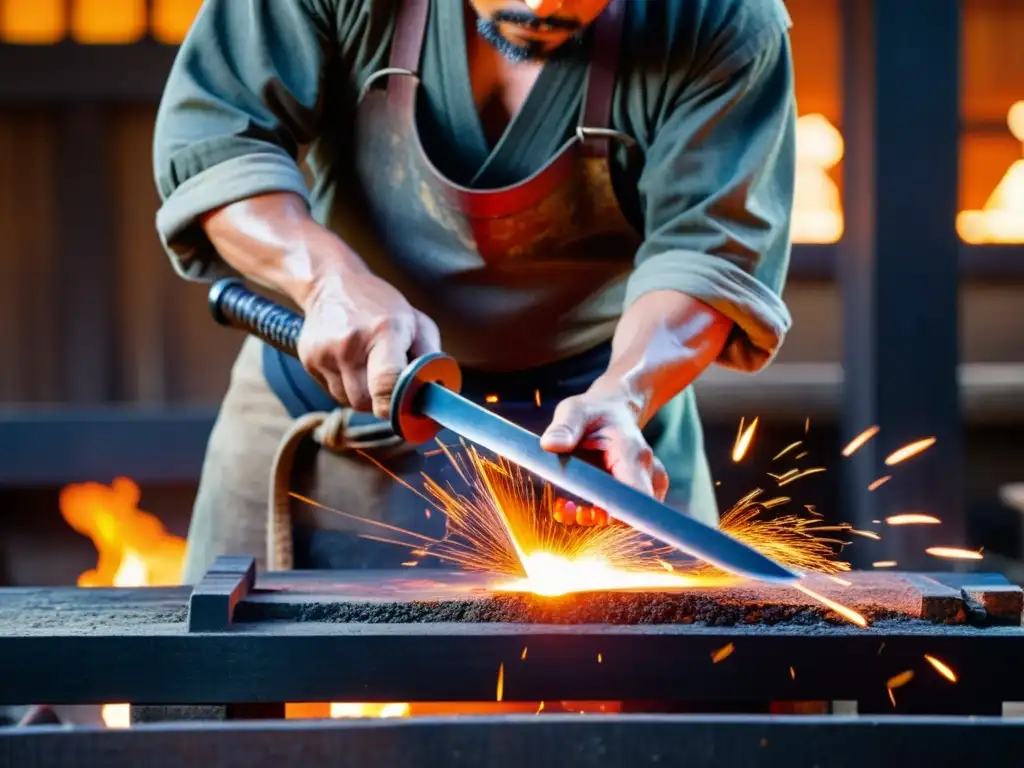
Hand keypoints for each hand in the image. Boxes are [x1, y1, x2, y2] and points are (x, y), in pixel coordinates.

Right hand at [297, 269, 440, 418]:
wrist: (332, 283)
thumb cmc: (381, 306)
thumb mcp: (417, 323)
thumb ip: (431, 359)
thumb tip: (438, 395)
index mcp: (384, 332)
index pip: (387, 385)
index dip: (397, 406)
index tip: (405, 410)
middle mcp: (350, 343)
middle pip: (367, 402)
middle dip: (382, 402)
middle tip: (390, 386)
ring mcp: (325, 353)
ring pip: (349, 402)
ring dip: (364, 396)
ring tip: (369, 369)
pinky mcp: (309, 360)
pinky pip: (333, 393)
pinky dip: (346, 387)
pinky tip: (351, 365)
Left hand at [540, 379, 668, 523]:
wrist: (614, 410)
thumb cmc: (593, 411)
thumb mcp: (574, 410)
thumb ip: (565, 427)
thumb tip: (550, 444)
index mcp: (632, 452)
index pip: (637, 496)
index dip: (615, 514)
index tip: (586, 514)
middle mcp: (648, 472)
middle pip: (632, 514)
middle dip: (598, 518)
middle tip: (567, 510)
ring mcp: (648, 485)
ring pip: (628, 519)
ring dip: (595, 518)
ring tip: (567, 507)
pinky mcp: (640, 494)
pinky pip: (624, 515)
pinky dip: (598, 515)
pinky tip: (576, 505)